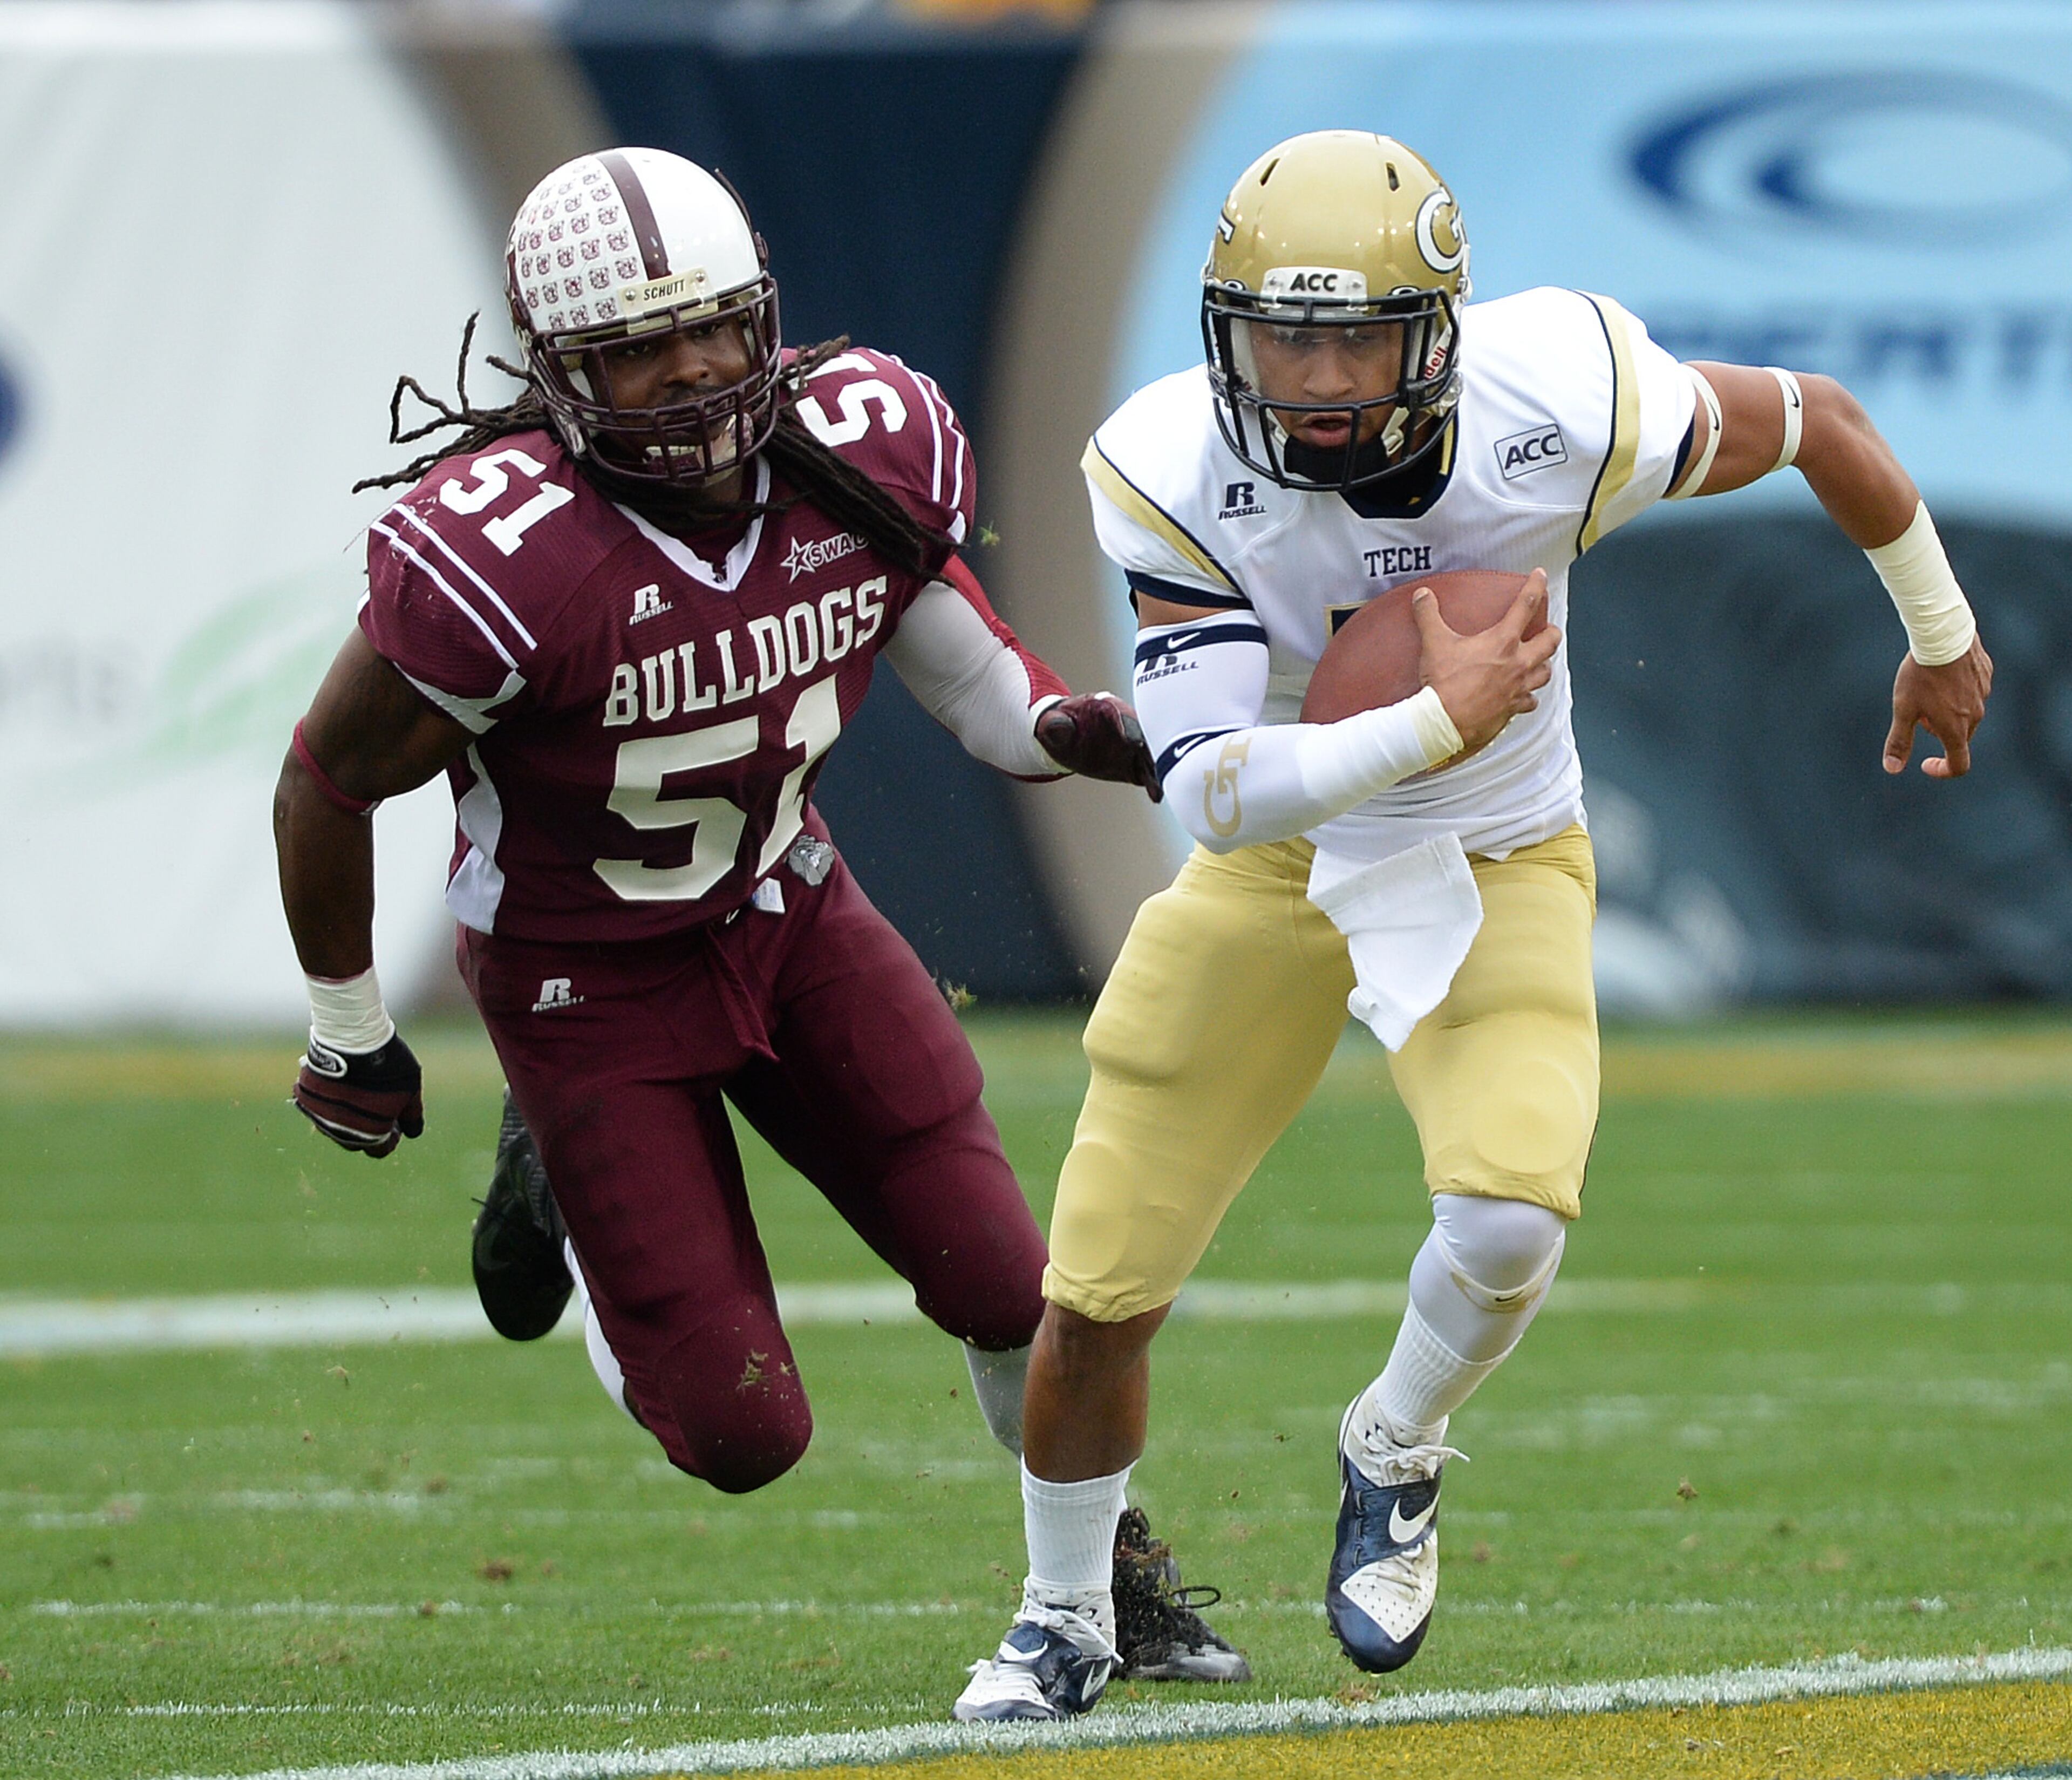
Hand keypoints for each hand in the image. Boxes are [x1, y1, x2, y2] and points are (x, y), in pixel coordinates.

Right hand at [294, 1031, 423, 1157]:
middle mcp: (341, 1132)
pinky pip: (318, 1107)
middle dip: (368, 1129)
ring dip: (348, 1117)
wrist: (353, 1040)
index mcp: (369, 1135)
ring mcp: (320, 1116)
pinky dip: (330, 1101)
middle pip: (355, 1141)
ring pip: (335, 1126)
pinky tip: (342, 1083)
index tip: (395, 1123)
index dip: (390, 1139)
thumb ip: (412, 1116)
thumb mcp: (411, 1090)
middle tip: (379, 1107)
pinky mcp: (306, 1099)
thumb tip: (413, 1133)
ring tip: (360, 1092)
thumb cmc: (388, 1067)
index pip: (379, 1150)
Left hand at [1036, 694, 1163, 801]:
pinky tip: (1157, 795)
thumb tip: (1057, 726)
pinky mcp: (1132, 763)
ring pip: (1150, 756)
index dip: (1129, 726)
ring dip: (1157, 769)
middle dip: (1154, 748)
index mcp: (1108, 707)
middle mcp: (1127, 724)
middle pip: (1146, 735)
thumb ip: (1056, 724)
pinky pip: (1145, 772)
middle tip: (1160, 765)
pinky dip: (1152, 782)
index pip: (1123, 714)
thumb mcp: (1052, 722)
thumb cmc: (1057, 724)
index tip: (1134, 742)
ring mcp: (1132, 745)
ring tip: (1160, 787)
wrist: (1063, 737)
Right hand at [1414, 568, 1560, 760]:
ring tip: (1538, 662)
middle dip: (1551, 632)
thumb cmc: (1444, 684)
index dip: (1536, 587)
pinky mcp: (1512, 709)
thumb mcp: (1434, 643)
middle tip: (1546, 630)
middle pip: (1549, 641)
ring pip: (1545, 673)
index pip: (1526, 605)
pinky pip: (1530, 702)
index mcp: (1502, 642)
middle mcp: (1518, 663)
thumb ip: (1428, 615)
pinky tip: (1522, 696)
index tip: (1540, 577)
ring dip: (1544, 665)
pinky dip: (1528, 698)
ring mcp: (1518, 688)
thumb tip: (1422, 596)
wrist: (1445, 722)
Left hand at [1884, 634, 1991, 778]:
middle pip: (1959, 736)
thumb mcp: (1903, 709)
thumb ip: (1899, 740)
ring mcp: (1984, 694)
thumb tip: (1892, 769)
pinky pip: (1972, 691)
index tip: (1926, 763)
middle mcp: (1976, 715)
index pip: (1959, 764)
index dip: (1942, 770)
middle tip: (1918, 711)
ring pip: (1966, 713)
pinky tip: (1941, 673)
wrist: (1943, 635)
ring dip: (1948, 711)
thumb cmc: (1920, 674)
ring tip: (1928, 688)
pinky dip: (1957, 691)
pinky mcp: (1986, 675)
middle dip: (1937, 731)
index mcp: (1956, 729)